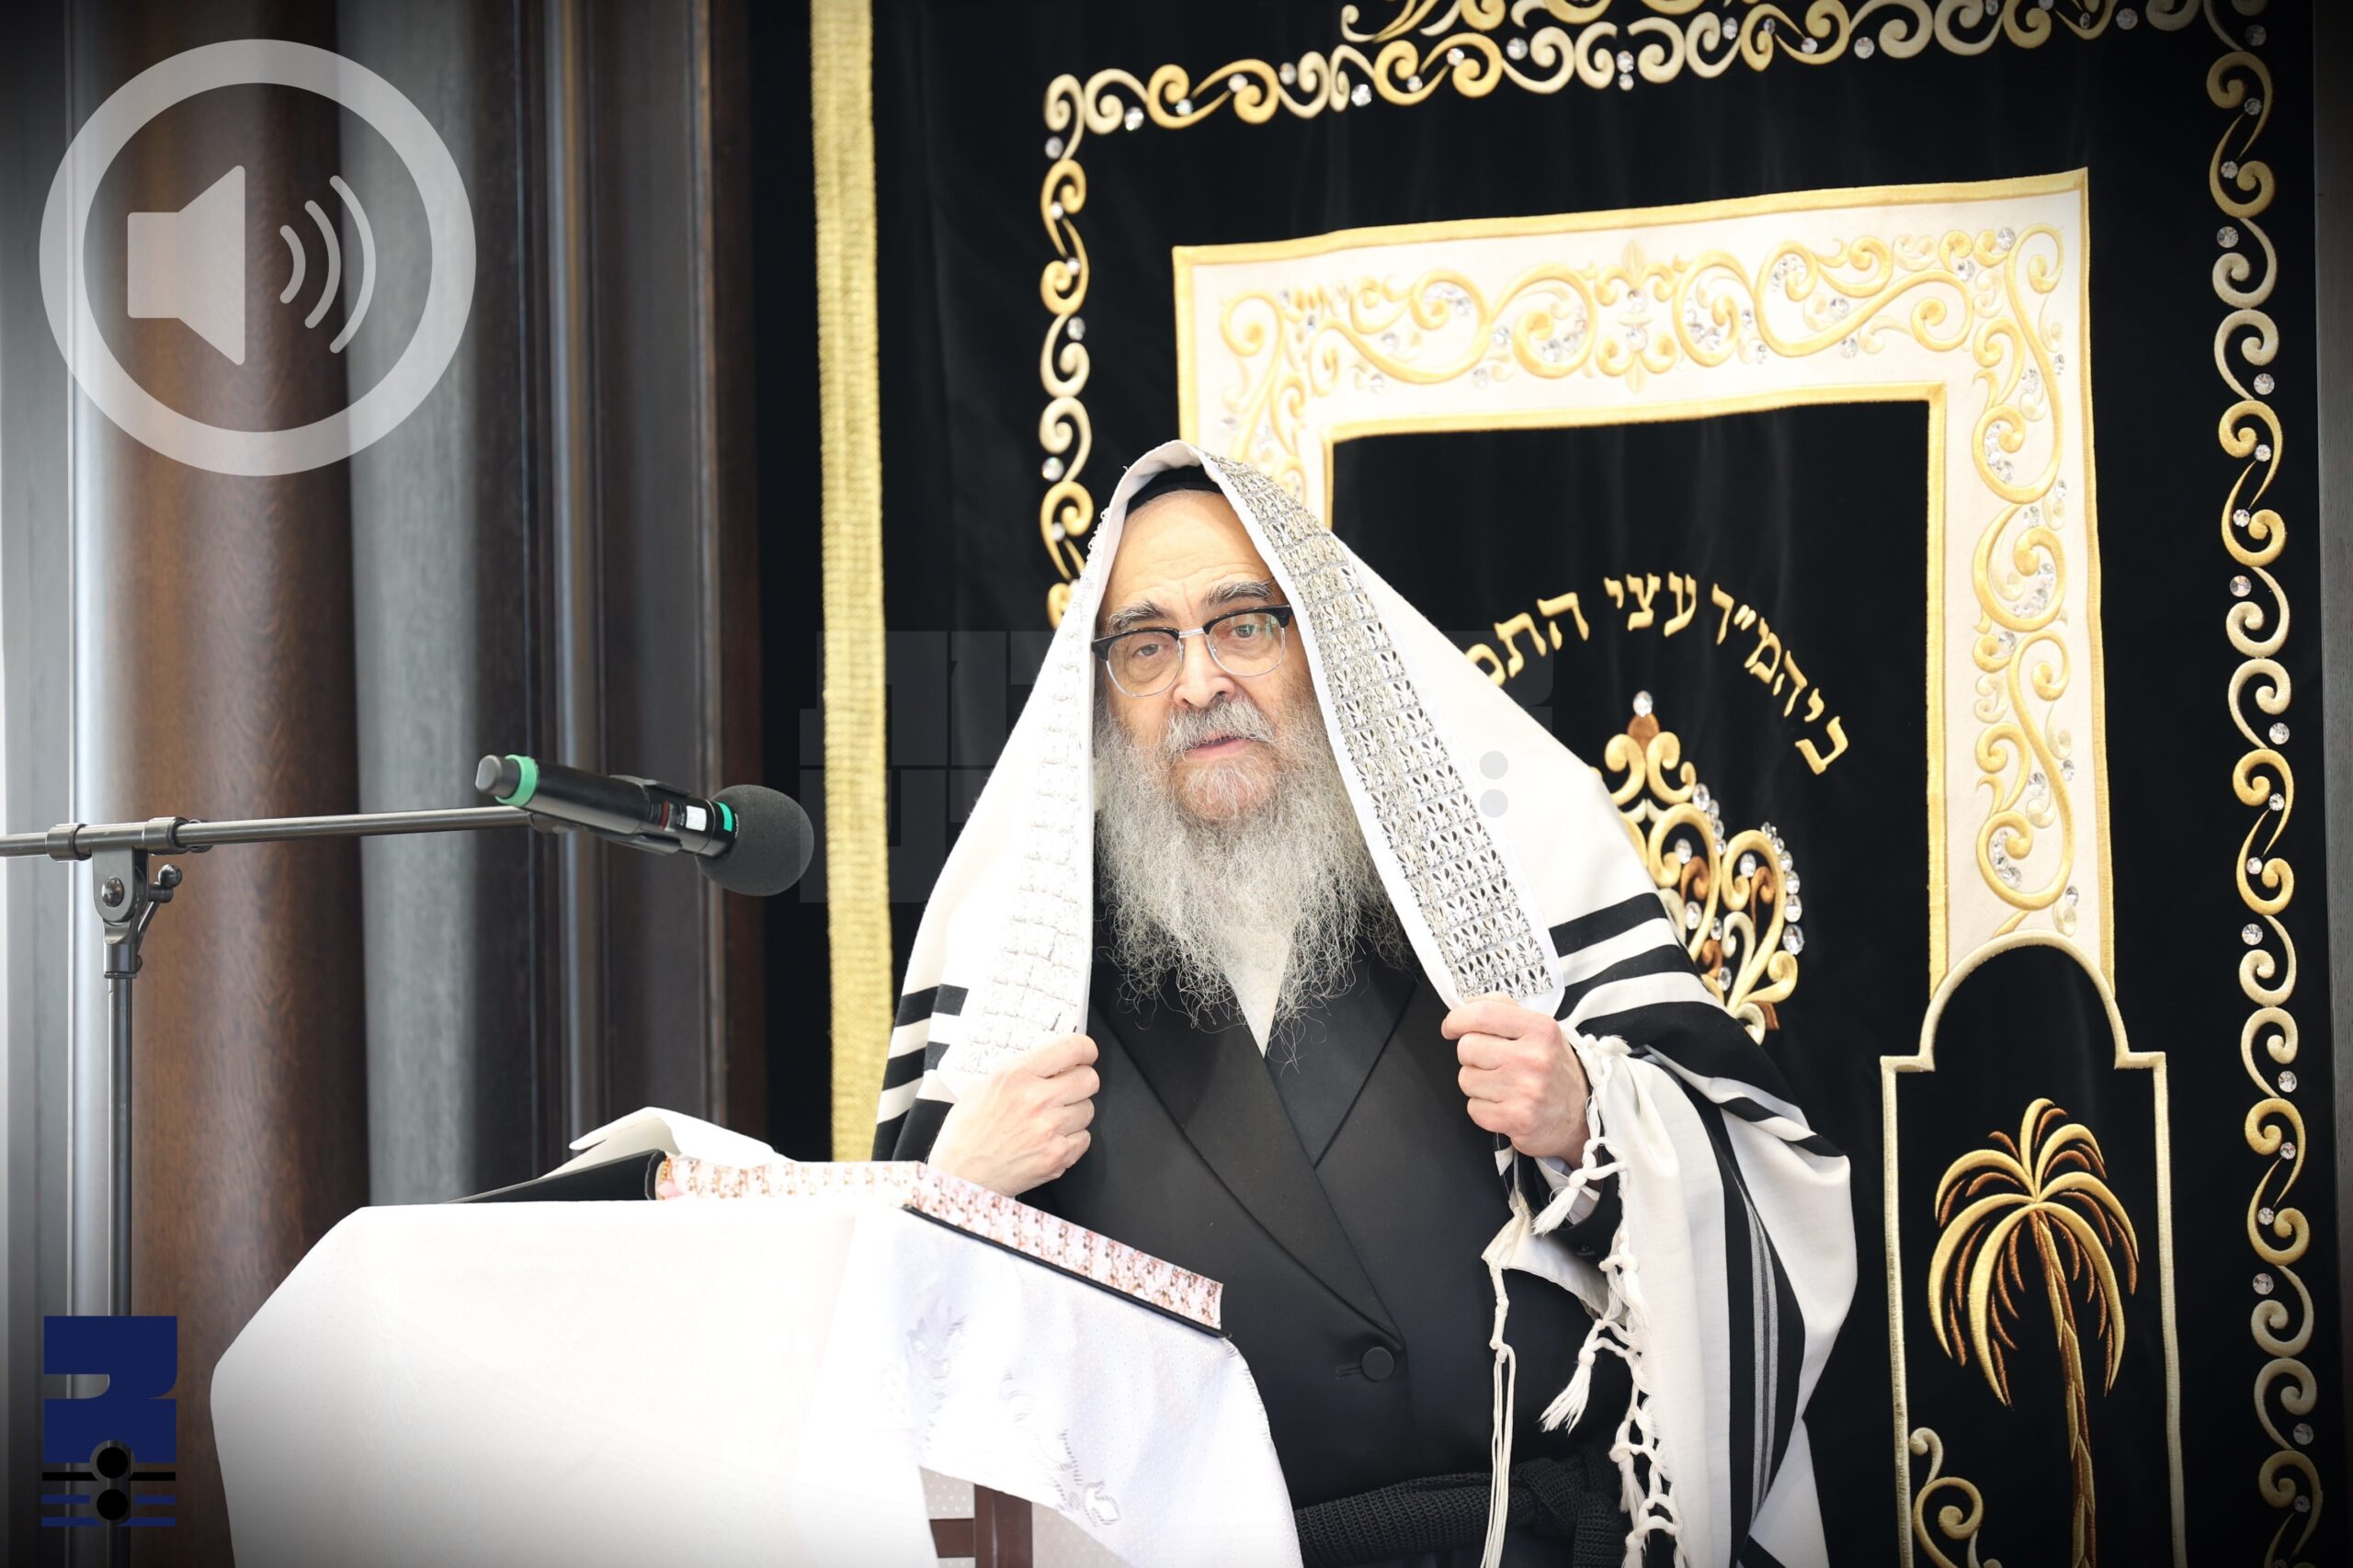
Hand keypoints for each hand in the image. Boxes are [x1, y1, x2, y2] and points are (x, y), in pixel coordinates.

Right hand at [927, 1034, 1099, 1197]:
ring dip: (1074, 1114)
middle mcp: (1035, 1099)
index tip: (1085, 1055)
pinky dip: (1072, 1140)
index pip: (1072, 1048)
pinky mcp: (1056, 1156)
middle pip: (1089, 1079)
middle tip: (1068, 1090)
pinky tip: (1050, 1141)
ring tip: (1050, 1121)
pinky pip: (1084, 1138)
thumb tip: (1052, 1061)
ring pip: (1088, 1109)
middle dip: (1081, 1082)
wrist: (960, 1176)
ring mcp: (1048, 1129)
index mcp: (1016, 1075)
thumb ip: (1021, 1070)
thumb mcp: (984, 1085)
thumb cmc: (967, 1133)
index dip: (1085, 1050)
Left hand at [1443, 995, 1590, 1162]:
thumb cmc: (1554, 1071)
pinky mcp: (1517, 1119)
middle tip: (1494, 1065)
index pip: (1482, 1014)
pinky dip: (1484, 1109)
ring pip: (1466, 1079)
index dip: (1456, 1019)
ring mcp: (1526, 1090)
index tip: (1451, 1027)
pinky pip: (1473, 1108)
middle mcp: (1534, 1058)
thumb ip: (1505, 1010)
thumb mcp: (1541, 1031)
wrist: (1581, 1118)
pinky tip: (1505, 1105)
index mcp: (1541, 1029)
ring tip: (1504, 1087)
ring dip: (1478, 1085)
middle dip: (1472, 1057)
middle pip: (1467, 1047)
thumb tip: (1465, 1005)